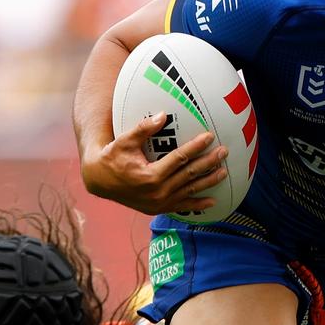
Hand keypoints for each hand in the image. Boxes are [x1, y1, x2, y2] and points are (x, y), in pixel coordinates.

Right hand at [82, 112, 228, 214]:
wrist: (101, 181)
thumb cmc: (112, 157)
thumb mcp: (124, 141)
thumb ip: (144, 128)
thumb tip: (163, 115)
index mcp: (150, 176)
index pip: (179, 158)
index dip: (196, 147)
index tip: (209, 136)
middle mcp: (157, 192)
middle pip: (189, 175)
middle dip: (209, 162)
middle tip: (224, 152)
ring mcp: (159, 203)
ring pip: (190, 191)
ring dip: (208, 181)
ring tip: (224, 172)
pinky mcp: (159, 208)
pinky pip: (182, 206)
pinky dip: (198, 204)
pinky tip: (212, 201)